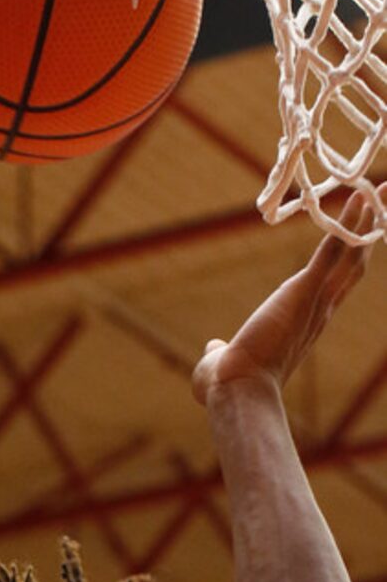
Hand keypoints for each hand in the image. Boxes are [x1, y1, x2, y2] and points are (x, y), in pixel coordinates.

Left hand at [192, 189, 375, 406]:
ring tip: (379, 189)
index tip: (361, 240)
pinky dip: (345, 225)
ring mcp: (315, 301)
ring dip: (366, 221)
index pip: (336, 287)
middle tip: (383, 200)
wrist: (236, 393)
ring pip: (350, 254)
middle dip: (370, 232)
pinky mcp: (303, 292)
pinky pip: (331, 251)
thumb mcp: (223, 362)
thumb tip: (212, 349)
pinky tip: (357, 198)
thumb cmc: (228, 386)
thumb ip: (220, 351)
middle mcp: (319, 311)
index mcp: (306, 325)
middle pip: (354, 265)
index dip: (350, 261)